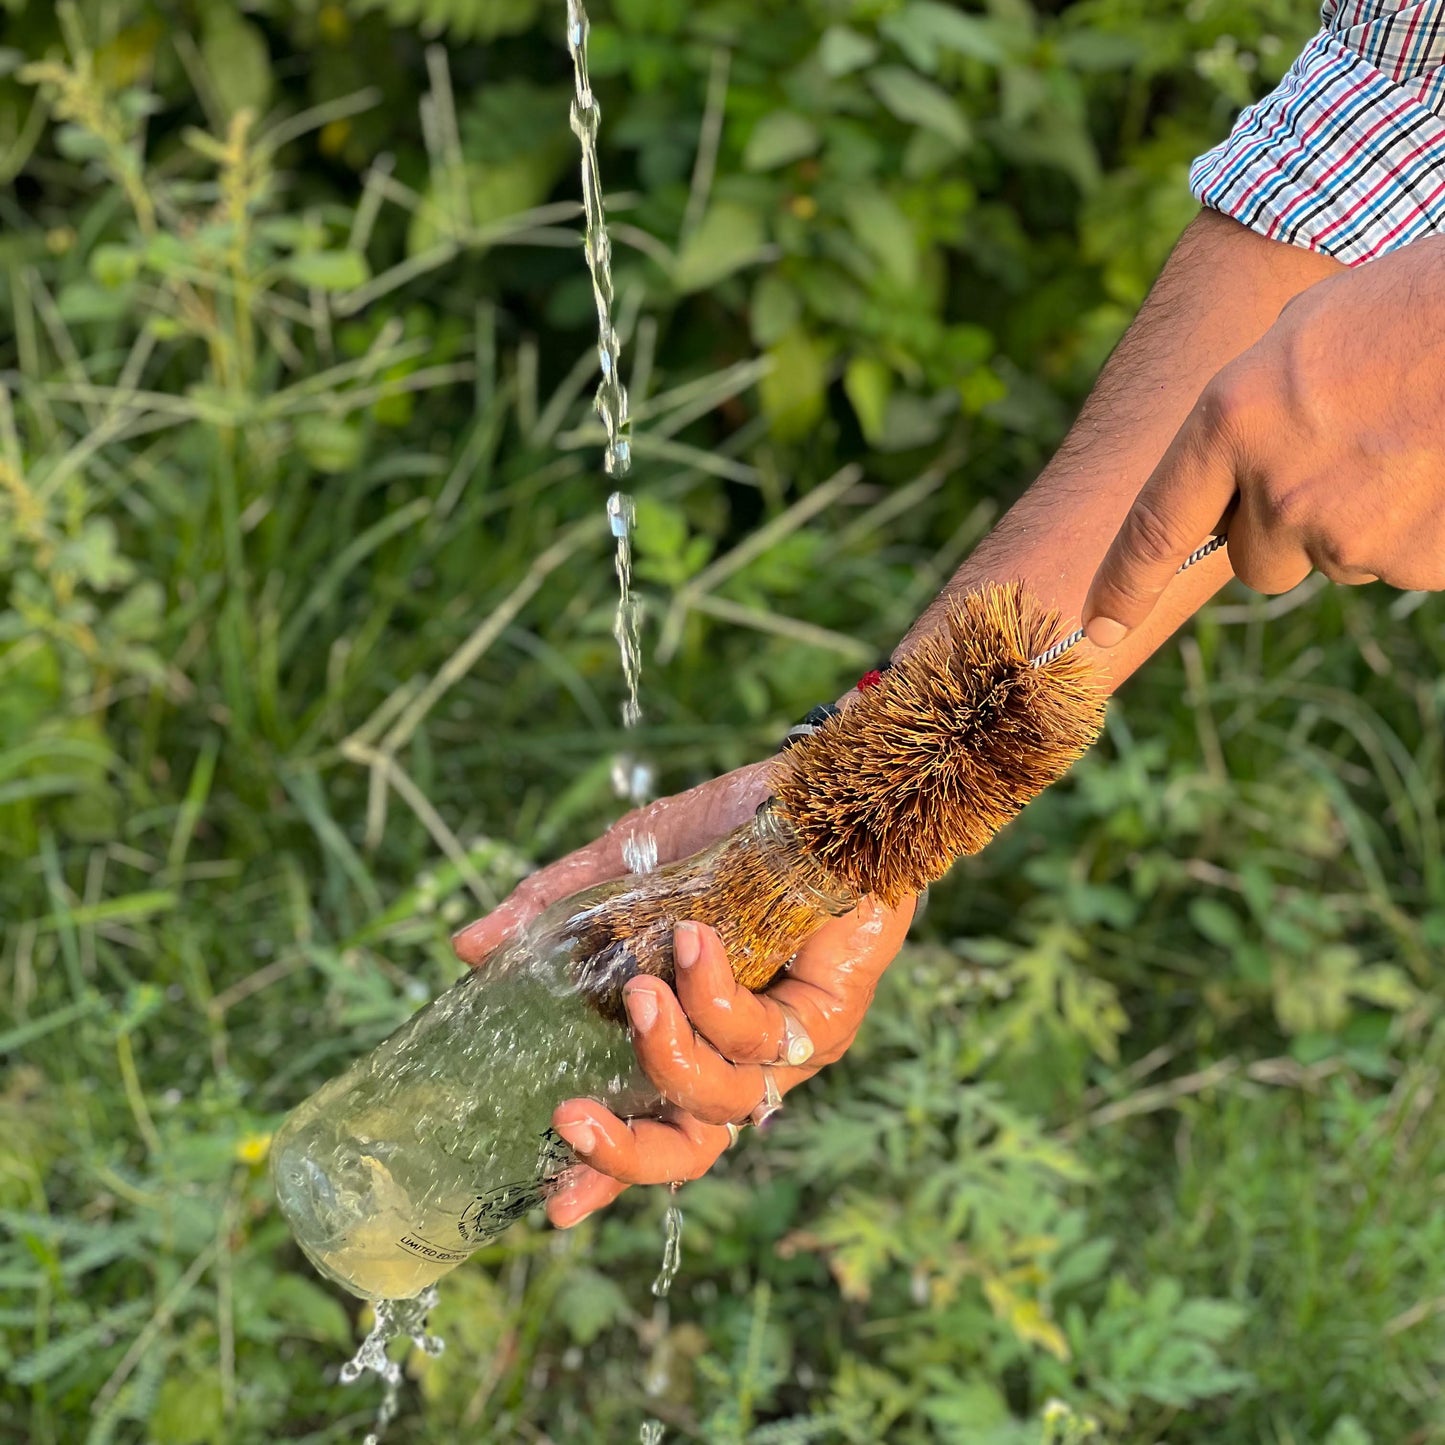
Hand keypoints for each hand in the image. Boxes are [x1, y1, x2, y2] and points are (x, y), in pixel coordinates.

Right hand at [451, 763, 913, 1227]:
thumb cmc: (728, 832)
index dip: (606, 1172)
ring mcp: (787, 1044)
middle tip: (568, 1119)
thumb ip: (554, 912)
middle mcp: (739, 1054)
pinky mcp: (828, 1017)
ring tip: (640, 987)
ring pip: (723, 1103)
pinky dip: (714, 997)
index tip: (555, 1205)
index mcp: (690, 1033)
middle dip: (625, 1155)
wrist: (817, 788)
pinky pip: (761, 1038)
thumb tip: (467, 947)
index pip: (649, 1125)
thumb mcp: (627, 868)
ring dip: (666, 1052)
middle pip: (692, 1150)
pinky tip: (693, 940)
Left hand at [1082, 236, 1444, 646]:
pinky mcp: (1417, 560)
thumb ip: (1248, 412)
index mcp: (1232, 421)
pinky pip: (1401, 563)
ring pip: (1334, 559)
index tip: (1098, 629)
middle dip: (1284, 531)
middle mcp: (1278, 489)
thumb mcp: (1301, 336)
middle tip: (1340, 462)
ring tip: (1406, 443)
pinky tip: (1439, 466)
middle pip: (1256, 561)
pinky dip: (1418, 529)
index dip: (1124, 586)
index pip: (1156, 529)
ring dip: (1357, 522)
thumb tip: (1232, 471)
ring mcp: (1349, 531)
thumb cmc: (1412, 308)